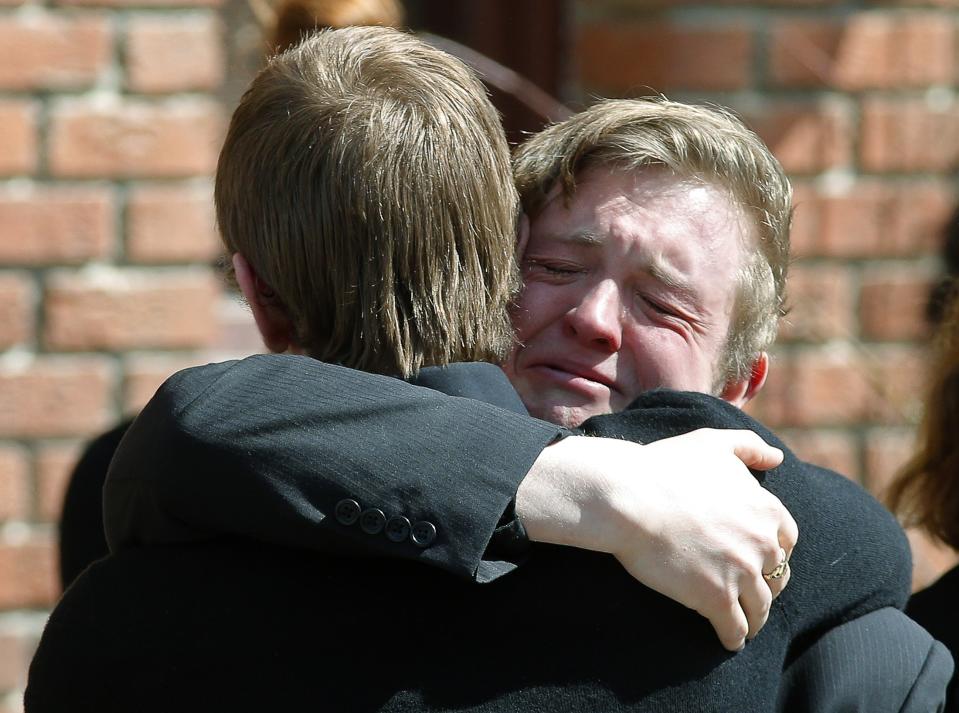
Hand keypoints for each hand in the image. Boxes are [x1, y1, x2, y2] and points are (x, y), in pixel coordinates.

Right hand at [516, 429, 796, 651]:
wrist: (630, 496)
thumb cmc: (665, 466)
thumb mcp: (712, 442)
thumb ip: (748, 446)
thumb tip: (776, 458)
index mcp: (765, 508)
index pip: (787, 541)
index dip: (774, 552)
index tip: (762, 559)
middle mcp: (761, 543)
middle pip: (777, 576)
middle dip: (766, 585)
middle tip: (751, 592)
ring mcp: (741, 573)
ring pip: (760, 607)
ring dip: (755, 617)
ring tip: (744, 623)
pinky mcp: (715, 598)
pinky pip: (735, 628)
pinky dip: (735, 637)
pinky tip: (729, 640)